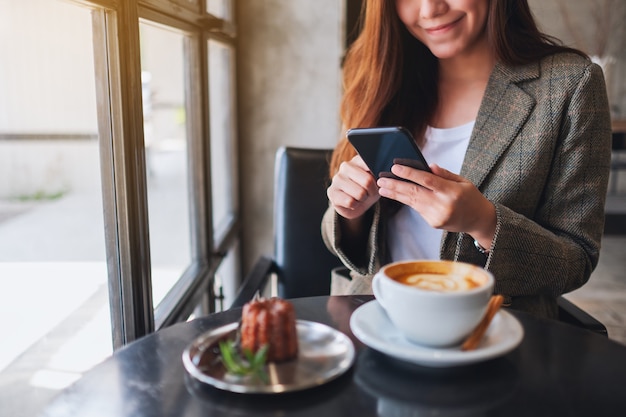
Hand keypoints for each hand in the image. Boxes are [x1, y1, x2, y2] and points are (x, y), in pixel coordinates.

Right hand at [327, 155, 379, 219]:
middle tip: (369, 192)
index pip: (371, 164)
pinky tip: (352, 202)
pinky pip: (350, 202)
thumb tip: (384, 175)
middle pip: (367, 181)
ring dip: (363, 199)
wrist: (355, 204)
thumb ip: (379, 174)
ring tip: (360, 197)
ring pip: (359, 193)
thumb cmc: (367, 190)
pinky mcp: (332, 192)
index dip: (378, 177)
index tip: (378, 181)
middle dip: (372, 191)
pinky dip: (354, 205)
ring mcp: (336, 179)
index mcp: (358, 160)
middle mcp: (345, 166)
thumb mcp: (377, 180)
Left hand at [377, 163, 495, 245]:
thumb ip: (444, 174)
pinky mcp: (433, 223)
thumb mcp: (462, 181)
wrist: (478, 220)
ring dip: (395, 194)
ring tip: (382, 187)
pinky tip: (396, 194)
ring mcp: (437, 216)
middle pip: (414, 192)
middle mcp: (443, 205)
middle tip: (381, 179)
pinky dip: (407, 200)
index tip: (395, 167)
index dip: (409, 173)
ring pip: (412, 202)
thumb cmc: (470, 197)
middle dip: (396, 185)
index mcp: (452, 191)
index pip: (427, 180)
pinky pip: (418, 209)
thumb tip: (428, 166)